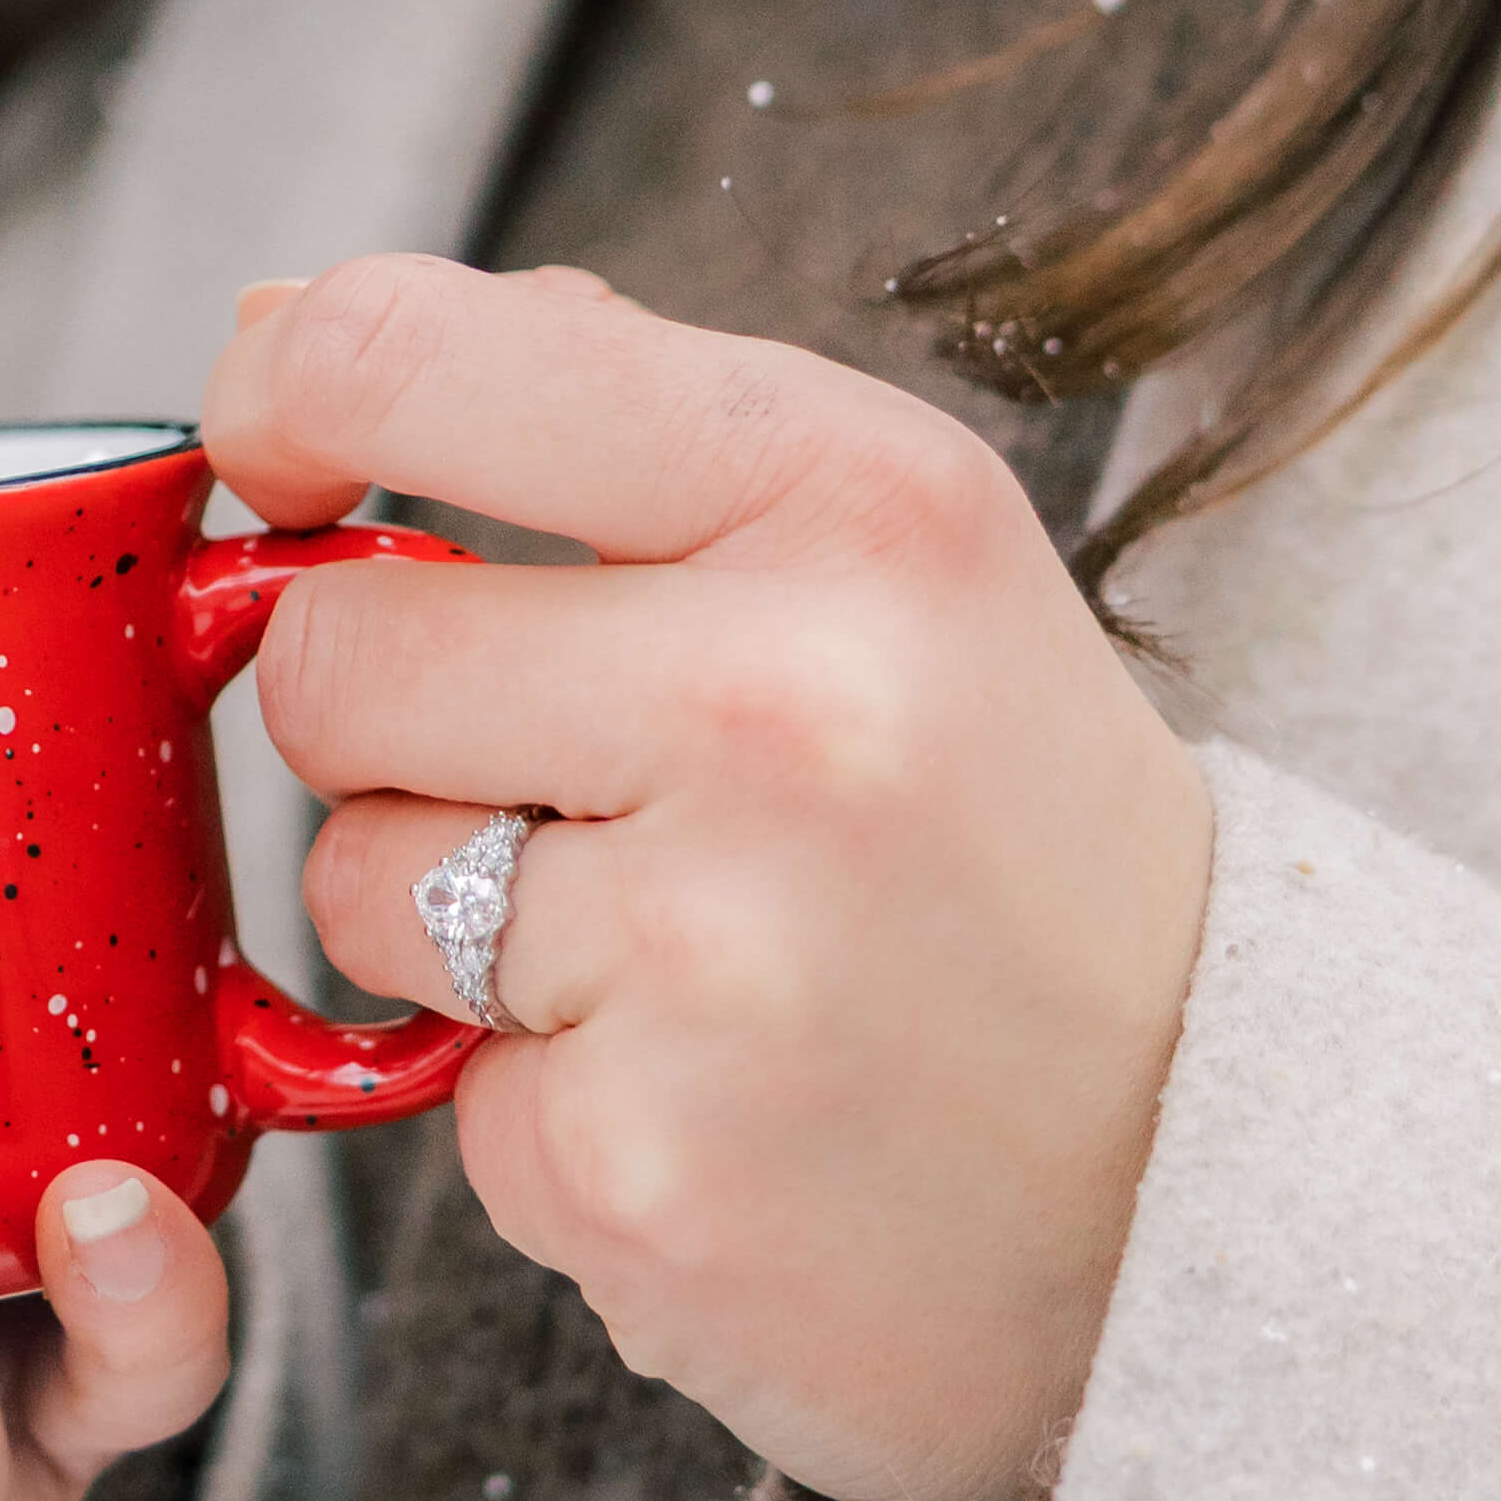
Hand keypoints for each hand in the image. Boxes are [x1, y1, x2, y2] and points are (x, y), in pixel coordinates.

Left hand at [220, 255, 1215, 1500]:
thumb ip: (600, 407)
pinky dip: (543, 1104)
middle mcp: (788, 707)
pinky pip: (441, 1090)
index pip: (407, 356)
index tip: (281, 468)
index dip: (280, 400)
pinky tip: (713, 1099)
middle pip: (335, 658)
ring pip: (354, 881)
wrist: (1222, 1170)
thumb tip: (279, 330)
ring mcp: (714, 954)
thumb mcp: (890, 544)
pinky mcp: (642, 1168)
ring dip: (454, 925)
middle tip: (564, 778)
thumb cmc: (1000, 825)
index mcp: (852, 502)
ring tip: (679, 952)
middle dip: (390, 724)